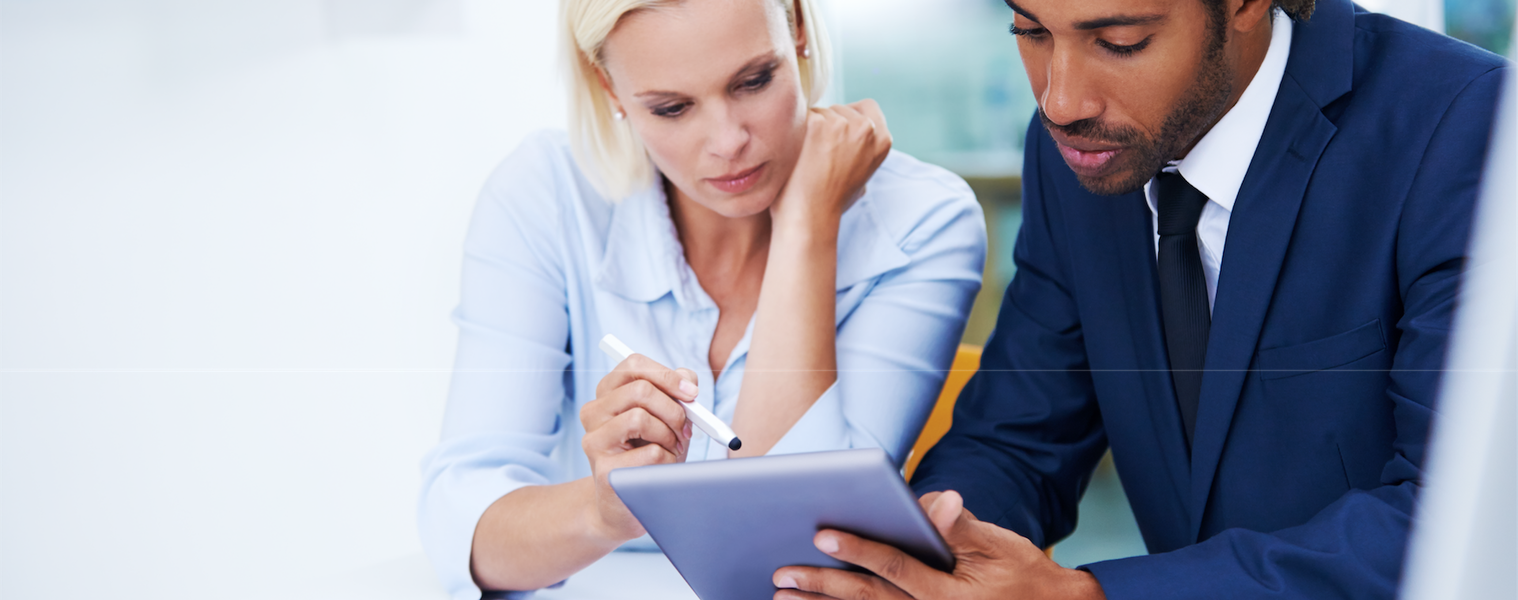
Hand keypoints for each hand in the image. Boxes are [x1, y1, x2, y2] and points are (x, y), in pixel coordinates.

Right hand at [580, 354, 698, 541]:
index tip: (692, 393)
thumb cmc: (650, 455)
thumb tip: (688, 380)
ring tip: (671, 449)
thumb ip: (676, 394)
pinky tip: (662, 469)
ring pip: (640, 417)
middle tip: (687, 428)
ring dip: (669, 435)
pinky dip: (667, 460)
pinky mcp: (605, 470)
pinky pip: (650, 453)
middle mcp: (593, 413)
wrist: (626, 505)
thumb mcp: (666, 420)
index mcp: (607, 394)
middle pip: (640, 390)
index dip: (667, 375)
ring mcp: (594, 441)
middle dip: (674, 409)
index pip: (633, 365)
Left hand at [770, 99, 891, 230]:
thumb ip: (864, 151)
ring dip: (809, 128)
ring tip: (805, 159)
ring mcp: (841, 124)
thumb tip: (853, 137)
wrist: (811, 217)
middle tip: (817, 155)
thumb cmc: (832, 202)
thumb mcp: (864, 175)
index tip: (836, 134)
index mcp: (882, 140)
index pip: (868, 107)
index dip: (850, 116)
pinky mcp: (816, 125)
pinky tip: (793, 154)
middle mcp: (866, 129)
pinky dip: (793, 132)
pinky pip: (800, 117)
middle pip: (840, 108)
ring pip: (819, 111)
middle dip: (827, 124)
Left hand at [772, 491, 1106, 599]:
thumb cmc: (1021, 572)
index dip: (858, 550)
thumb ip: (957, 526)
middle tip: (783, 574)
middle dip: (822, 586)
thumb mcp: (996, 544)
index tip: (823, 535)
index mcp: (948, 594)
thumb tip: (932, 500)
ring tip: (782, 596)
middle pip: (868, 599)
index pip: (894, 567)